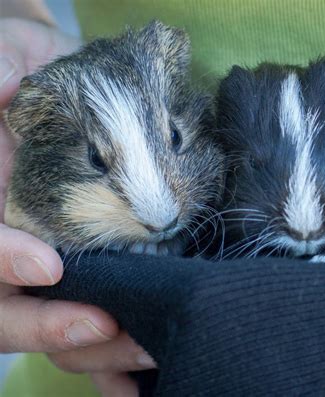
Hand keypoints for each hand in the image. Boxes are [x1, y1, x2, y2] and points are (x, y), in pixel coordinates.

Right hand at [0, 18, 154, 395]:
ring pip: (55, 326)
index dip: (1, 260)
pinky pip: (94, 325)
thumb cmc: (28, 68)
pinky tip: (141, 377)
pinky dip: (111, 359)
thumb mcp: (4, 56)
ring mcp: (50, 263)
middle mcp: (12, 245)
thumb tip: (0, 85)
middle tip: (108, 326)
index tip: (47, 264)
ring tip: (149, 348)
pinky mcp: (93, 269)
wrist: (67, 84)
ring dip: (97, 348)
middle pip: (8, 309)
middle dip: (52, 325)